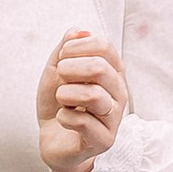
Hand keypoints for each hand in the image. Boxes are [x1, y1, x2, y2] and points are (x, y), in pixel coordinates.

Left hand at [37, 29, 126, 171]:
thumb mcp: (57, 70)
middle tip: (60, 77)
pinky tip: (63, 118)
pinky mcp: (104, 140)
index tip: (62, 57)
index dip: (78, 47)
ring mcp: (114, 118)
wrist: (53, 139)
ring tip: (62, 99)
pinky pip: (82, 122)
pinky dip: (64, 116)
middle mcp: (119, 93)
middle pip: (100, 68)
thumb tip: (78, 31)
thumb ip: (66, 48)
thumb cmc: (60, 103)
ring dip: (66, 94)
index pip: (105, 46)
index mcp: (112, 72)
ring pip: (93, 95)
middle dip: (70, 69)